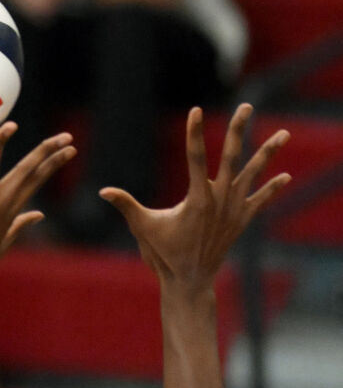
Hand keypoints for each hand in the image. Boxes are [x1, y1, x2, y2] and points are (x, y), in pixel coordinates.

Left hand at [0, 124, 75, 291]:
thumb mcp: (2, 243)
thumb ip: (20, 224)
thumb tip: (39, 214)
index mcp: (8, 211)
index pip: (36, 181)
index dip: (53, 163)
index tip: (71, 147)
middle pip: (26, 172)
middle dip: (46, 152)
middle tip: (67, 135)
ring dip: (0, 144)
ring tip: (10, 125)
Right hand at [102, 104, 289, 293]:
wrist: (189, 281)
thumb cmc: (163, 253)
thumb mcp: (142, 226)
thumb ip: (126, 205)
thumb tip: (103, 191)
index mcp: (197, 198)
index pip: (195, 157)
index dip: (194, 132)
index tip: (196, 111)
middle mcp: (220, 199)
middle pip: (232, 156)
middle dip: (238, 129)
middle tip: (246, 106)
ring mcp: (233, 209)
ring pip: (253, 174)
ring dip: (268, 152)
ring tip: (285, 133)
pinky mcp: (241, 220)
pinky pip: (259, 200)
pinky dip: (271, 188)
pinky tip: (285, 176)